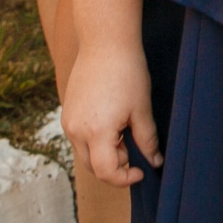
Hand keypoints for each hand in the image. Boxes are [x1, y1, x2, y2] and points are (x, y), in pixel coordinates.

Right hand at [62, 40, 157, 188]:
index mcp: (95, 132)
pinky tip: (113, 121)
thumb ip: (147, 139)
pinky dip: (96, 140)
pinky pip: (80, 138)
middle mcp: (76, 131)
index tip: (141, 171)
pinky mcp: (67, 113)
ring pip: (85, 153)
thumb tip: (154, 161)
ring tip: (125, 129)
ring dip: (106, 152)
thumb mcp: (141, 109)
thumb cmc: (128, 73)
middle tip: (135, 146)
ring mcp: (68, 122)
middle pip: (93, 166)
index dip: (124, 178)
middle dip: (115, 165)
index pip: (105, 172)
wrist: (105, 43)